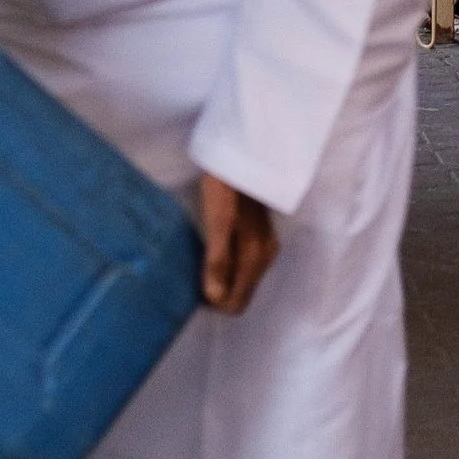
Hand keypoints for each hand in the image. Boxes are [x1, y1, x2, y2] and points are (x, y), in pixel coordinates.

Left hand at [198, 174, 278, 316]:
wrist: (243, 154)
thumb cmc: (226, 187)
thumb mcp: (217, 223)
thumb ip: (218, 260)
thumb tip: (215, 299)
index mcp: (257, 257)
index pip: (238, 303)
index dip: (214, 303)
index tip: (192, 289)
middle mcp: (266, 256)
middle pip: (241, 293)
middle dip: (218, 293)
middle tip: (192, 276)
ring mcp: (265, 245)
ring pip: (242, 279)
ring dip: (221, 278)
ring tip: (198, 262)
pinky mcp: (259, 235)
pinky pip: (242, 265)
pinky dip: (227, 265)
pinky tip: (210, 250)